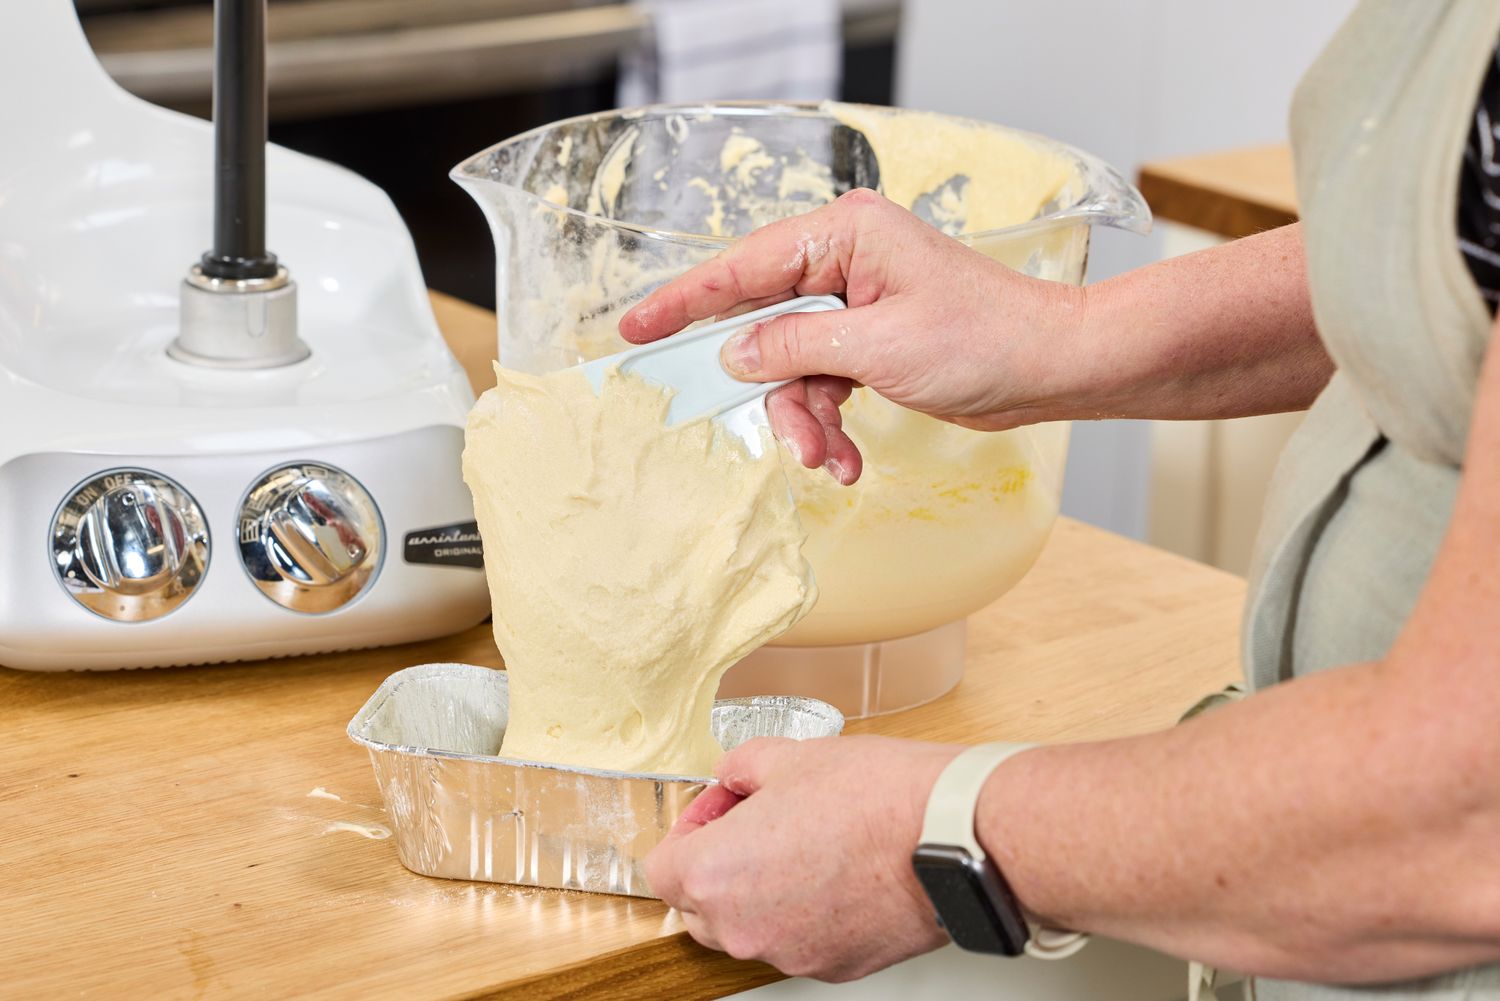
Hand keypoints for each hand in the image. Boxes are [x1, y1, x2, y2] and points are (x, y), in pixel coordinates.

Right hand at [618, 188, 1087, 483]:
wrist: (1052, 367)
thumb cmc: (986, 338)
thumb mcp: (878, 347)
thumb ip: (796, 347)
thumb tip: (737, 354)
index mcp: (845, 236)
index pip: (743, 265)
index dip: (685, 300)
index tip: (637, 327)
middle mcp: (845, 262)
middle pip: (765, 325)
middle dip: (774, 391)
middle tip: (778, 437)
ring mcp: (858, 304)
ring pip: (793, 368)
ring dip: (807, 421)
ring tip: (831, 460)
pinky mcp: (871, 342)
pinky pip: (824, 385)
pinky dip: (830, 425)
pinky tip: (848, 459)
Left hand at [644, 735, 963, 981]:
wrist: (951, 837)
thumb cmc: (876, 797)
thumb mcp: (788, 755)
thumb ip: (739, 768)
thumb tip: (733, 777)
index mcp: (716, 874)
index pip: (661, 867)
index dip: (689, 827)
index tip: (718, 806)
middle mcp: (743, 927)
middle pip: (699, 905)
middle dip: (718, 861)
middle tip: (757, 818)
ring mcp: (789, 953)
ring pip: (749, 926)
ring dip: (761, 889)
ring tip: (806, 840)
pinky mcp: (834, 967)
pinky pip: (797, 939)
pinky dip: (804, 911)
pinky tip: (836, 869)